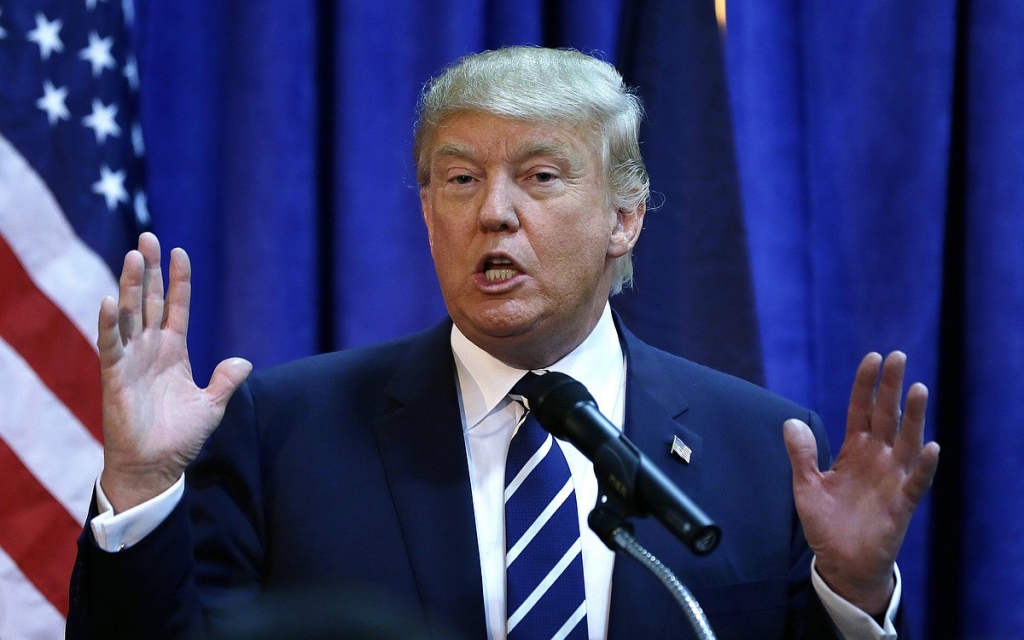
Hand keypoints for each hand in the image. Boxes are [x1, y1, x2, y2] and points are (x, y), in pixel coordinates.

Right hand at [97, 233, 251, 512]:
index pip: (175, 307)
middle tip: (147, 237)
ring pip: (130, 314)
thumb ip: (225, 380)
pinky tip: (109, 301)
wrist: (155, 467)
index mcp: (173, 352)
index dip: (178, 280)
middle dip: (148, 270)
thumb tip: (243, 361)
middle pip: (148, 300)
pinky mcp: (115, 376)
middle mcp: (150, 350)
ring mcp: (132, 360)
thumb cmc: (179, 438)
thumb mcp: (211, 405)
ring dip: (129, 285)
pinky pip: (111, 344)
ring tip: (133, 256)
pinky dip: (110, 323)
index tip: (179, 251)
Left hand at [783, 351, 939, 614]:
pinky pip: (916, 482)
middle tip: (899, 357)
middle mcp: (877, 459)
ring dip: (914, 417)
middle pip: (887, 416)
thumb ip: (801, 454)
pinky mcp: (902, 504)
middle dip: (892, 388)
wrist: (841, 563)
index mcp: (854, 451)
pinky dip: (924, 466)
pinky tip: (930, 447)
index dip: (865, 385)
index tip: (871, 358)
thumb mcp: (806, 486)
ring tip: (918, 389)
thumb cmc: (826, 524)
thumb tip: (790, 421)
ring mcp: (892, 479)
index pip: (861, 410)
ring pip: (907, 442)